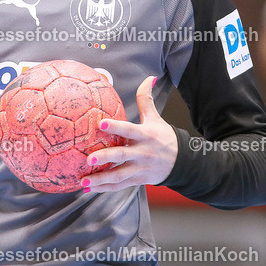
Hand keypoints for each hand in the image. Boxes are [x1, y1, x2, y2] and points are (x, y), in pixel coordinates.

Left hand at [83, 76, 178, 192]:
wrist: (182, 163)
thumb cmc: (164, 137)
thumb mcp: (156, 118)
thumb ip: (146, 99)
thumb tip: (149, 77)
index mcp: (146, 135)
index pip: (129, 130)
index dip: (116, 127)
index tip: (101, 124)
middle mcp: (142, 153)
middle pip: (122, 156)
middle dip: (105, 158)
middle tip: (88, 159)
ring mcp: (140, 169)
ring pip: (119, 176)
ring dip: (100, 179)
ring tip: (82, 181)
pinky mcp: (138, 181)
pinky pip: (119, 186)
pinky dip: (103, 188)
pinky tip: (87, 188)